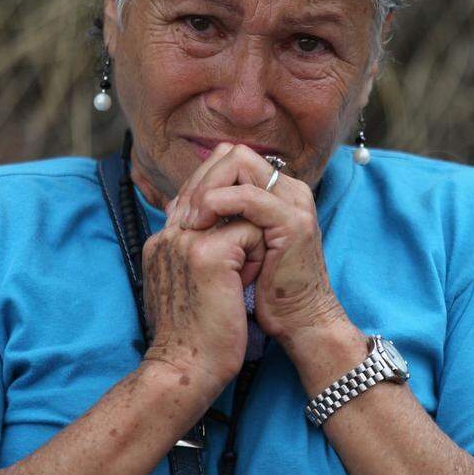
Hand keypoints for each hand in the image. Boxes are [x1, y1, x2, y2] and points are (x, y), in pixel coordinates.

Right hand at [141, 144, 265, 393]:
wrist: (187, 370)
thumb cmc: (195, 334)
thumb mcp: (187, 286)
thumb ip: (193, 252)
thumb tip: (216, 230)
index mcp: (162, 240)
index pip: (196, 191)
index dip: (226, 202)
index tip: (241, 239)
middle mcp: (169, 234)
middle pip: (213, 183)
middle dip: (242, 209)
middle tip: (252, 250)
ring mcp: (184, 240)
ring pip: (237, 206)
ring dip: (250, 238)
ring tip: (244, 274)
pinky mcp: (207, 253)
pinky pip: (249, 230)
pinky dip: (257, 257)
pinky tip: (246, 285)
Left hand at [175, 143, 348, 347]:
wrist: (297, 320)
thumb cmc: (261, 289)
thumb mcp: (233, 244)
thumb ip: (215, 219)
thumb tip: (176, 204)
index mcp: (275, 192)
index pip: (229, 159)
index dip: (200, 178)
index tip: (181, 210)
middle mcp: (288, 189)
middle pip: (234, 153)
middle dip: (201, 178)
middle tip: (184, 215)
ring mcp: (293, 202)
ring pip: (240, 163)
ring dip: (206, 188)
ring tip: (191, 222)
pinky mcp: (293, 222)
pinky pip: (248, 196)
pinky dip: (218, 203)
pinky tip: (201, 225)